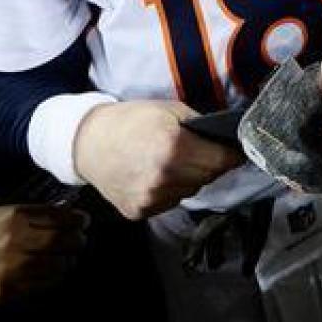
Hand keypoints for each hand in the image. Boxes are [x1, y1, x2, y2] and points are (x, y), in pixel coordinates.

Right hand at [0, 204, 85, 306]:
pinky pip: (45, 285)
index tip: (83, 221)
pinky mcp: (10, 291)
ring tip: (67, 257)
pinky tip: (51, 272)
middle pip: (63, 241)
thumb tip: (66, 211)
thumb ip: (31, 214)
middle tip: (81, 240)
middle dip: (78, 240)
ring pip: (59, 265)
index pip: (58, 217)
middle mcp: (14, 241)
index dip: (77, 219)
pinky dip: (54, 278)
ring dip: (68, 261)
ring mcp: (12, 268)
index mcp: (13, 218)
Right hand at [73, 100, 242, 219]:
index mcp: (173, 148)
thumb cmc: (130, 121)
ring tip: (167, 161)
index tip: (234, 152)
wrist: (87, 142)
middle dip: (208, 164)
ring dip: (187, 178)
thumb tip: (225, 142)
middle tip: (194, 151)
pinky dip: (168, 190)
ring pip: (189, 191)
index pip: (222, 161)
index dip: (231, 155)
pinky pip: (169, 201)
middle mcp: (163, 178)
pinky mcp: (139, 212)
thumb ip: (200, 127)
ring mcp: (150, 199)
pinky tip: (152, 175)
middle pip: (208, 177)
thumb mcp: (170, 110)